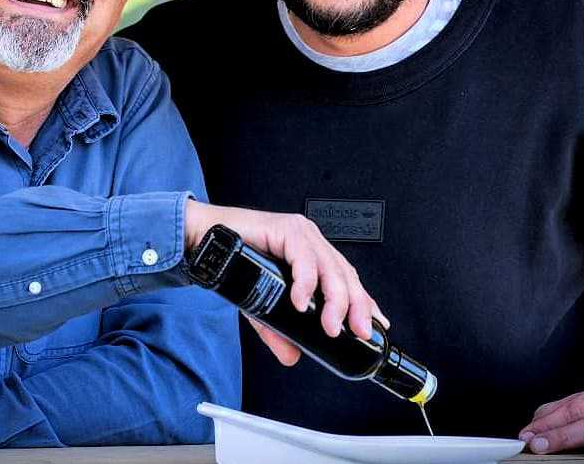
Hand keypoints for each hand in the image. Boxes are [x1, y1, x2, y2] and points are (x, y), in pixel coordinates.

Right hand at [184, 201, 388, 364]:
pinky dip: (305, 282)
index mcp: (312, 255)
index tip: (376, 325)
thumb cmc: (236, 262)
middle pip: (345, 275)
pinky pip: (302, 256)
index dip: (365, 302)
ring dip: (334, 300)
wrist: (207, 243)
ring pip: (330, 267)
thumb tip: (291, 356)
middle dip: (357, 307)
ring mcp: (300, 233)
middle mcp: (311, 242)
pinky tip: (301, 302)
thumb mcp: (264, 305)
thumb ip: (279, 330)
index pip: (347, 279)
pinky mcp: (285, 228)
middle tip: (358, 332)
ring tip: (330, 325)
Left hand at [518, 389, 583, 456]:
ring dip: (582, 435)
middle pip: (582, 415)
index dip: (546, 422)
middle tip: (538, 445)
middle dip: (558, 432)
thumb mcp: (568, 421)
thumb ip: (549, 423)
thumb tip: (529, 434)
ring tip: (569, 442)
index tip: (527, 436)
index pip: (567, 407)